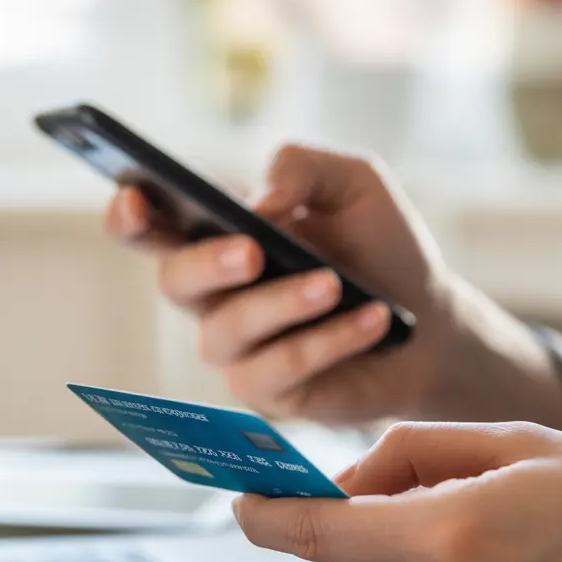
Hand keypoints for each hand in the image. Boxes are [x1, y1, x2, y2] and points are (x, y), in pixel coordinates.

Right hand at [104, 145, 561, 430]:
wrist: (433, 321)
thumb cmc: (382, 249)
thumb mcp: (354, 183)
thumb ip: (302, 167)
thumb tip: (260, 200)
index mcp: (218, 238)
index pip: (150, 228)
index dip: (128, 214)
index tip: (134, 197)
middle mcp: (214, 296)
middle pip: (173, 282)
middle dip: (207, 264)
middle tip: (251, 251)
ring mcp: (237, 349)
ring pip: (227, 330)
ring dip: (281, 304)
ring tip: (334, 283)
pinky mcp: (269, 393)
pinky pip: (277, 369)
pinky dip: (326, 341)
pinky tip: (372, 320)